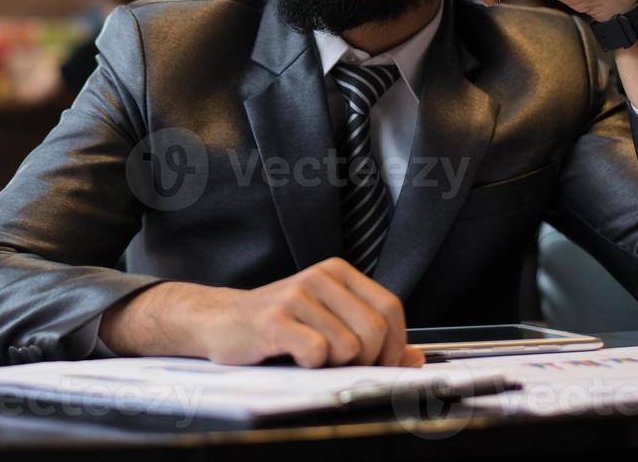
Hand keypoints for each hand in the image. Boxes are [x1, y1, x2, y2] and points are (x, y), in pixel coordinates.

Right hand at [100, 257, 424, 367]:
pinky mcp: (273, 318)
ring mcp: (296, 295)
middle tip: (341, 366)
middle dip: (366, 361)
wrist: (221, 321)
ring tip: (310, 357)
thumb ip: (373, 338)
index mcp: (338, 273)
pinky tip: (293, 357)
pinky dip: (310, 365)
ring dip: (333, 365)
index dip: (394, 345)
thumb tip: (416, 359)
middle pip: (375, 330)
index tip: (380, 364)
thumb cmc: (279, 325)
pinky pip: (316, 352)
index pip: (391, 308)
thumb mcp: (329, 323)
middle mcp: (320, 277)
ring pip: (348, 346)